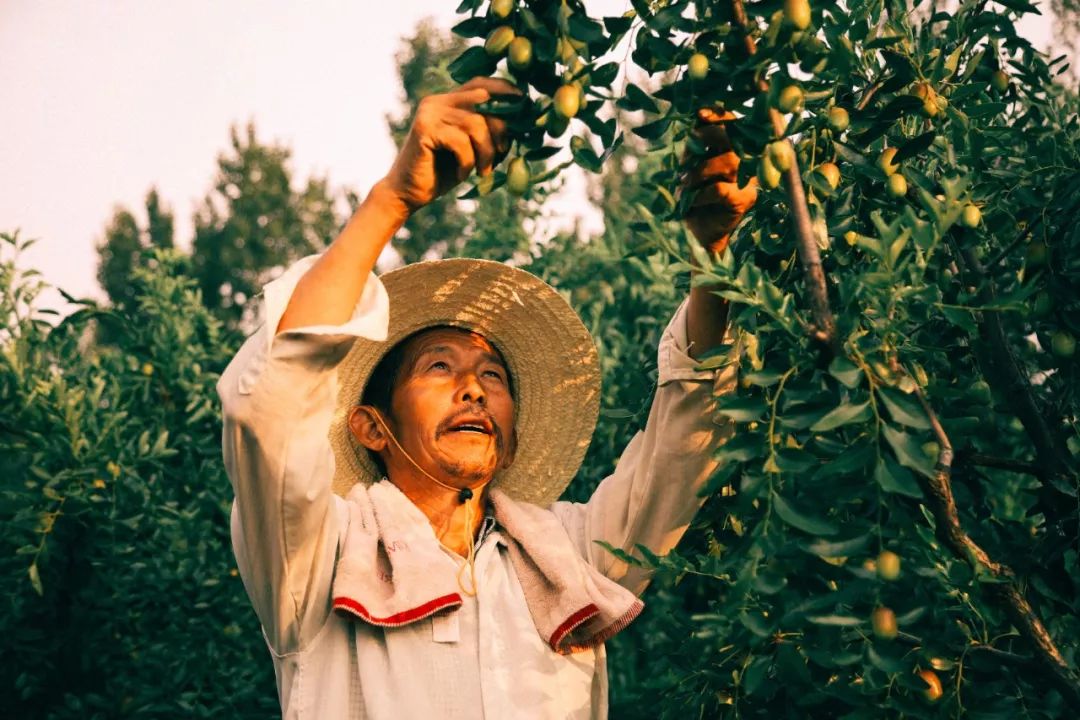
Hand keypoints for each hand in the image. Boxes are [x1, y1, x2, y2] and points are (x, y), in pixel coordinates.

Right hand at [382, 77, 517, 213]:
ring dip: (486, 152)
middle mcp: (438, 101)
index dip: (505, 90)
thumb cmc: (443, 172)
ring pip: (476, 125)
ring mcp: (429, 112)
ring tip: (482, 170)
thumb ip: (489, 133)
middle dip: (501, 131)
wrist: (408, 193)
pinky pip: (461, 142)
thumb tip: (522, 125)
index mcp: (449, 101)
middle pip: (485, 103)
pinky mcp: (424, 129)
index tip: (524, 104)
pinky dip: (467, 163)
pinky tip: (461, 174)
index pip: (481, 84)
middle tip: (501, 155)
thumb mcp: (472, 149)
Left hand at [680, 108, 757, 254]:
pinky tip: (691, 199)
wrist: (700, 232)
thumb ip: (696, 146)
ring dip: (699, 170)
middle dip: (709, 135)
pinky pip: (720, 189)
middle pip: (736, 137)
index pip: (734, 124)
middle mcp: (747, 162)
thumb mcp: (691, 167)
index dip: (720, 115)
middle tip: (691, 145)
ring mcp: (748, 181)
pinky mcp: (743, 201)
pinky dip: (700, 193)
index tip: (700, 114)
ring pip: (728, 162)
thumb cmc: (695, 196)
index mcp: (735, 150)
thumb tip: (697, 120)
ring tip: (684, 182)